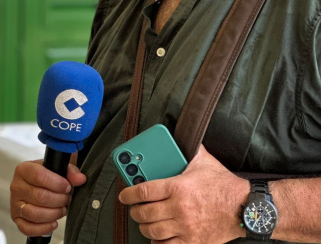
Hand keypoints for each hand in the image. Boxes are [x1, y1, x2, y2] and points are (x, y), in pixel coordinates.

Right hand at [10, 159, 86, 236]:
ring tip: (62, 209)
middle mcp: (17, 187)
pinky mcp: (17, 219)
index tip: (67, 187)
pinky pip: (28, 228)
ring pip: (35, 214)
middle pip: (40, 197)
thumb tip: (80, 179)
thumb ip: (70, 172)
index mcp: (23, 170)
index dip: (57, 183)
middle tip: (66, 199)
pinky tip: (53, 222)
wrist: (36, 186)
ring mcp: (15, 204)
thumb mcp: (58, 169)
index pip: (39, 176)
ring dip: (54, 214)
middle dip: (60, 200)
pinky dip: (44, 228)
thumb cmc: (46, 178)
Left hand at [118, 145, 248, 242]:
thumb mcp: (204, 162)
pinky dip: (158, 242)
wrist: (247, 208)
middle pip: (144, 213)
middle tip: (135, 208)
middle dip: (135, 211)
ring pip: (152, 230)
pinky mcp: (193, 241)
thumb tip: (180, 138)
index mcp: (178, 187)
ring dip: (144, 226)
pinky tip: (157, 236)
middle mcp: (179, 208)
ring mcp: (186, 226)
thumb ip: (189, 150)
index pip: (143, 191)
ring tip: (145, 221)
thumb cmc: (224, 185)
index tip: (124, 196)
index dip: (128, 194)